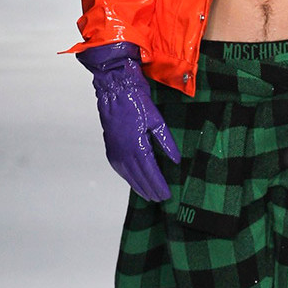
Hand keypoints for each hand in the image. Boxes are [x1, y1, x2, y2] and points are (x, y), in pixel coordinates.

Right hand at [77, 42, 180, 201]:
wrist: (114, 88)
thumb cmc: (136, 100)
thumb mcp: (156, 120)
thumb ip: (167, 142)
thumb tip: (176, 160)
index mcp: (138, 146)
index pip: (151, 172)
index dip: (159, 185)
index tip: (167, 195)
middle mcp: (125, 152)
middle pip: (139, 177)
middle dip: (151, 189)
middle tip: (160, 199)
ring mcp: (116, 151)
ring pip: (128, 175)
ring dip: (139, 186)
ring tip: (149, 195)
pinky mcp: (111, 147)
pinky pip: (120, 168)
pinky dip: (128, 177)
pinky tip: (134, 181)